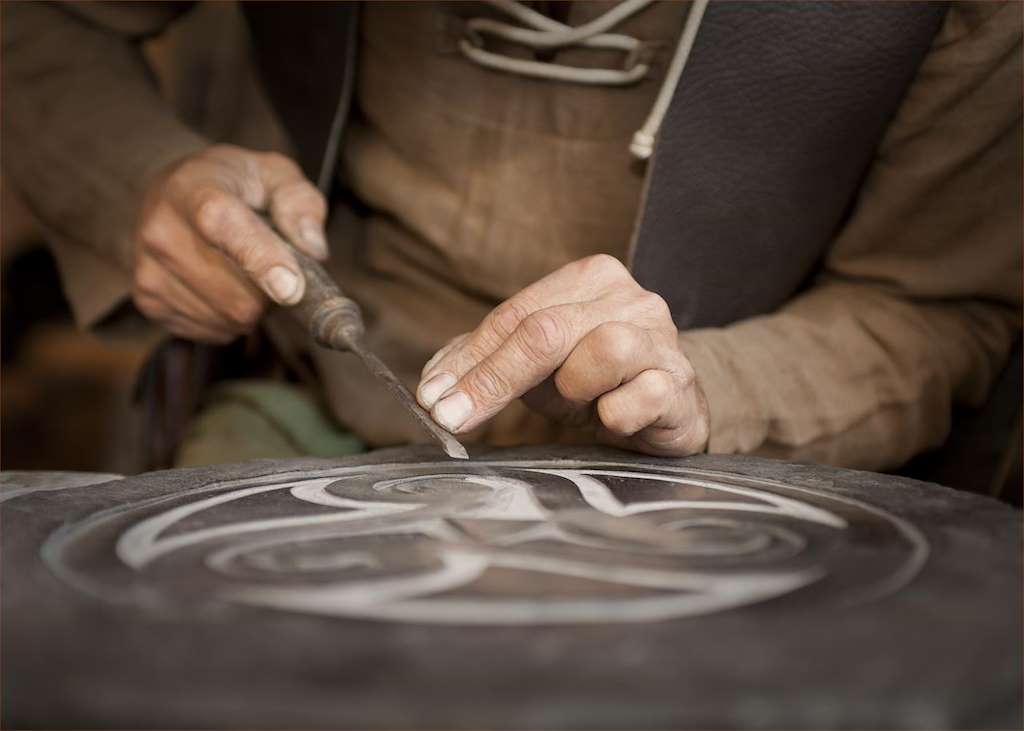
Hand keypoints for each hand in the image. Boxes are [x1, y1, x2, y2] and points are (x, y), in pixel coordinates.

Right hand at [132, 144, 327, 342]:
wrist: (169, 194)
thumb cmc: (231, 185)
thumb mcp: (274, 174)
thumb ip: (299, 202)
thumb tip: (311, 247)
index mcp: (194, 189)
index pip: (222, 226)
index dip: (259, 259)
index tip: (291, 288)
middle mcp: (162, 231)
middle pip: (238, 294)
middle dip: (272, 290)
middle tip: (270, 262)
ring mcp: (149, 271)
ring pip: (231, 319)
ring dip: (254, 305)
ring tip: (241, 270)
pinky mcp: (150, 302)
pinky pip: (216, 331)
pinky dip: (231, 317)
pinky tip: (221, 285)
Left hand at [416, 254, 709, 456]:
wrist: (668, 410)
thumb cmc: (596, 383)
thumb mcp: (538, 366)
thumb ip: (486, 362)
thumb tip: (433, 384)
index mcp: (590, 279)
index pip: (516, 315)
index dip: (469, 359)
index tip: (432, 397)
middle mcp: (630, 298)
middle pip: (547, 330)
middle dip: (492, 378)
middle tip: (452, 418)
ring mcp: (662, 338)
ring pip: (603, 350)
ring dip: (573, 389)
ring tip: (577, 405)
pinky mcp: (681, 383)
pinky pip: (642, 396)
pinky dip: (617, 414)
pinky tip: (612, 419)